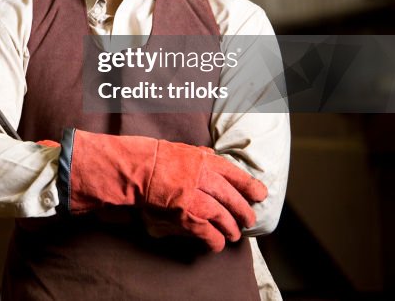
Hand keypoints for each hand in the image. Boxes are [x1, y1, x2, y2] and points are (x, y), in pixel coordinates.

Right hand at [61, 130, 266, 251]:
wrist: (134, 169)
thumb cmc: (155, 158)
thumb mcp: (182, 150)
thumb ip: (201, 157)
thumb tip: (214, 158)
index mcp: (205, 160)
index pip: (236, 174)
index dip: (250, 186)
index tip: (261, 194)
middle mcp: (204, 178)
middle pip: (234, 199)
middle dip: (244, 211)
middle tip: (249, 219)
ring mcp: (196, 197)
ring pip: (225, 218)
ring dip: (231, 229)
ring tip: (234, 234)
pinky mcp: (186, 215)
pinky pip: (209, 233)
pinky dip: (215, 241)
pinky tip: (216, 244)